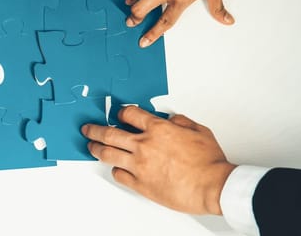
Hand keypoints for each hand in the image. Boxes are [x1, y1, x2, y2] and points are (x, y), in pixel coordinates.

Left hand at [81, 106, 236, 214]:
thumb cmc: (208, 162)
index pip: (130, 115)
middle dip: (95, 130)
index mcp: (158, 129)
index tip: (118, 115)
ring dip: (96, 148)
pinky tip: (115, 167)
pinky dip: (115, 169)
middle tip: (89, 129)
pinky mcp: (140, 183)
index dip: (121, 113)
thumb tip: (172, 119)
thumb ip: (181, 122)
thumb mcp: (199, 131)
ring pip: (108, 153)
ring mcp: (139, 165)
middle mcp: (144, 145)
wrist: (211, 186)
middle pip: (110, 133)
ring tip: (92, 147)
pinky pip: (119, 174)